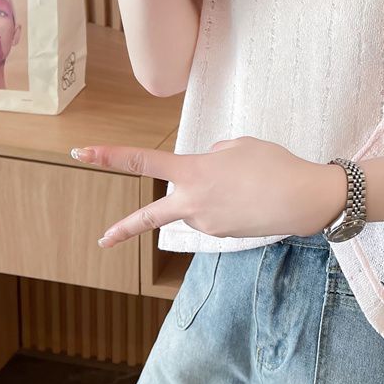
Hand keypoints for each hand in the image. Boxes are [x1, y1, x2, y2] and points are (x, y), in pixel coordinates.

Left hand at [69, 136, 346, 247]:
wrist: (302, 199)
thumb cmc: (274, 164)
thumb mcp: (240, 145)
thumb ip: (214, 154)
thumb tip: (205, 167)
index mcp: (194, 172)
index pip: (144, 162)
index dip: (110, 156)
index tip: (82, 152)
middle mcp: (193, 201)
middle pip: (151, 215)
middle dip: (125, 227)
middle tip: (103, 239)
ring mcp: (207, 222)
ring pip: (197, 204)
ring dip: (213, 193)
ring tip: (249, 183)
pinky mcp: (223, 235)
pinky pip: (215, 213)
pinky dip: (228, 202)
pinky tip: (252, 196)